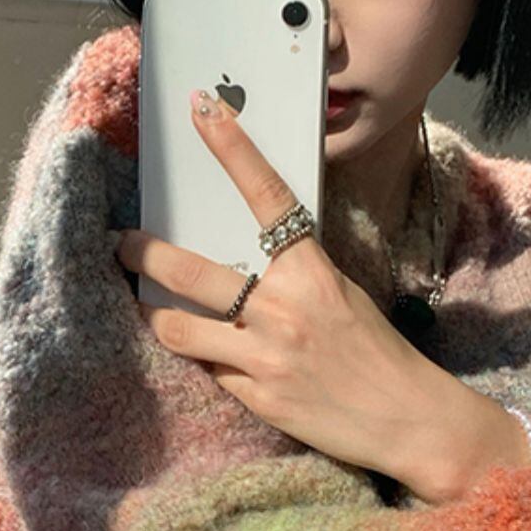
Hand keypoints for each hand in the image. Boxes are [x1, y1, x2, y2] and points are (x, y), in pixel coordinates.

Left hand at [115, 89, 453, 483]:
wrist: (407, 418)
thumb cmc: (376, 352)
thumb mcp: (341, 294)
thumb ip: (293, 276)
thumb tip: (243, 260)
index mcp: (312, 272)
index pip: (267, 196)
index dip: (234, 150)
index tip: (204, 112)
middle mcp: (283, 309)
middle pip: (192, 271)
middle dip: (146, 254)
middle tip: (123, 243)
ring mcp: (266, 356)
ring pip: (179, 328)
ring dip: (155, 313)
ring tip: (147, 304)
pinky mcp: (257, 398)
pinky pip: (209, 369)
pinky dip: (204, 358)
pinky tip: (208, 354)